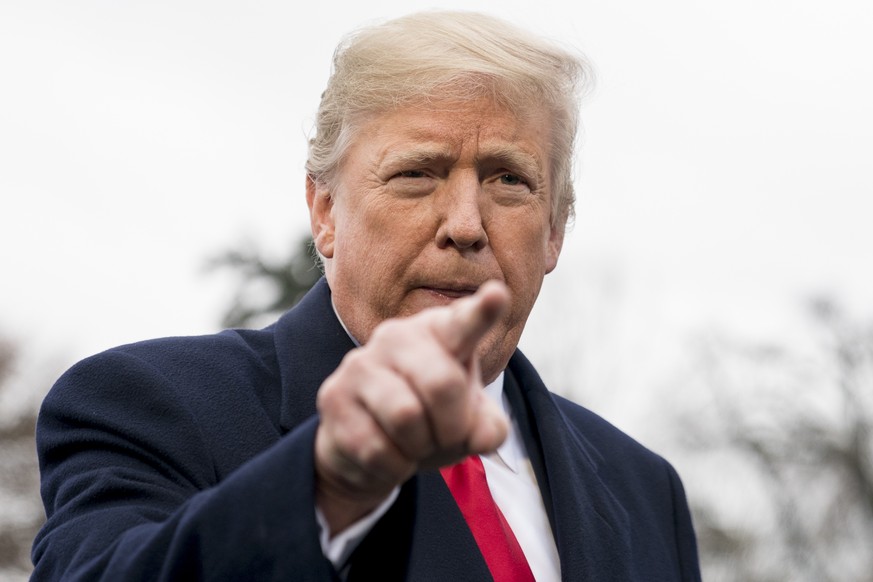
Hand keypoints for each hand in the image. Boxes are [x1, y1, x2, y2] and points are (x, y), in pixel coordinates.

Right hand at [314, 280, 510, 534]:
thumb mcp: (468, 425)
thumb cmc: (429, 421)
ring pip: (405, 416)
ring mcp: (361, 362)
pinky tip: (387, 454)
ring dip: (420, 447)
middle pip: (442, 384)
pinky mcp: (333, 395)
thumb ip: (488, 428)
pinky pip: (376, 445)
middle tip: (447, 436)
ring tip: (414, 444)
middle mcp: (397, 336)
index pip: (464, 322)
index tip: (498, 294)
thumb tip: (485, 436)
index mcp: (440, 332)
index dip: (482, 311)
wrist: (365, 448)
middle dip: (453, 426)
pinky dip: (393, 465)